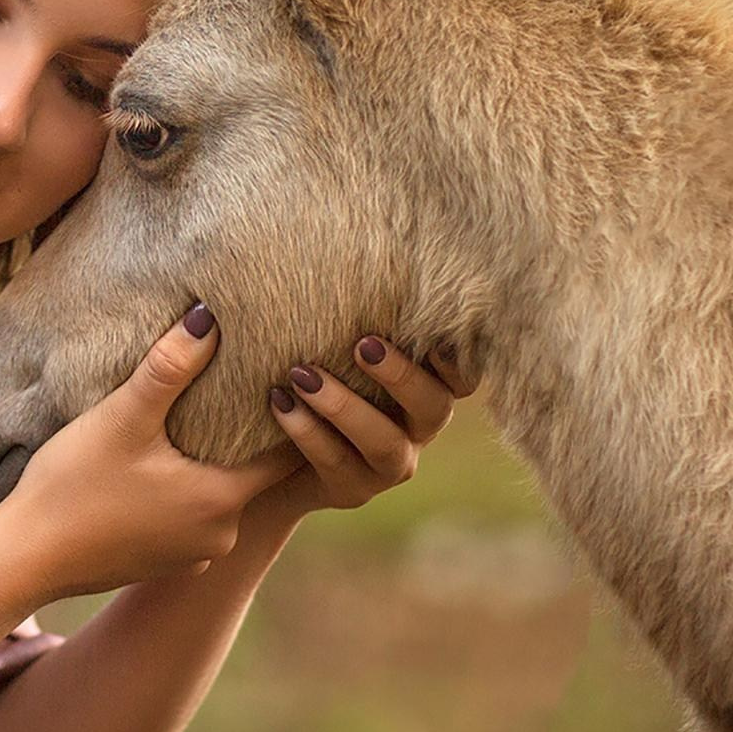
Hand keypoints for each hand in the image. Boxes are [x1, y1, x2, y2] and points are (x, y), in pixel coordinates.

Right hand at [0, 303, 301, 604]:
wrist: (24, 559)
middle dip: (249, 439)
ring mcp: (193, 557)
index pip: (284, 454)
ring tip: (202, 427)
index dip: (285, 415)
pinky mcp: (164, 565)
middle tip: (243, 393)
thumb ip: (169, 368)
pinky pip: (191, 522)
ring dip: (214, 469)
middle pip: (252, 476)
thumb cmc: (72, 487)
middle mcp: (219, 535)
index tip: (282, 381)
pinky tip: (161, 472)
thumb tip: (208, 316)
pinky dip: (185, 498)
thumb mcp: (122, 419)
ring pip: (220, 500)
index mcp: (220, 499)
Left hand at [256, 336, 476, 520]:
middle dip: (401, 375)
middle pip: (434, 406)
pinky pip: (336, 464)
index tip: (438, 325)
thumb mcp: (332, 342)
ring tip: (301, 374)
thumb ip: (350, 314)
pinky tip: (279, 402)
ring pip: (385, 442)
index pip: (463, 373)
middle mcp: (417, 426)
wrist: (269, 452)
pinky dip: (307, 431)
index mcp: (424, 384)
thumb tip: (332, 242)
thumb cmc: (310, 372)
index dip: (459, 356)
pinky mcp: (352, 490)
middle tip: (363, 343)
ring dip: (344, 406)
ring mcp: (388, 464)